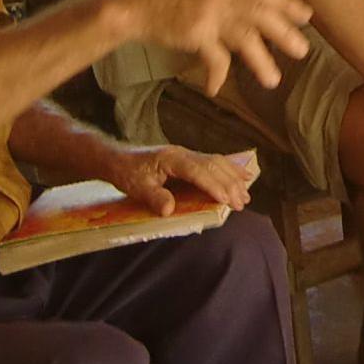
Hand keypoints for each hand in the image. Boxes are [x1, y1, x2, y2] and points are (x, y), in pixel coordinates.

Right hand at [103, 0, 311, 94]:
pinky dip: (217, 75)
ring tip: (273, 81)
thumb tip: (255, 17)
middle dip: (284, 32)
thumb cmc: (171, 2)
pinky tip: (215, 89)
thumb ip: (229, 1)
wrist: (136, 6)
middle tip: (303, 51)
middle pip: (261, 13)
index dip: (287, 3)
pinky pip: (214, 58)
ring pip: (245, 37)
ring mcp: (209, 13)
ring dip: (261, 61)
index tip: (307, 15)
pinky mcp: (195, 32)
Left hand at [105, 145, 258, 214]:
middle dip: (230, 184)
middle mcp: (183, 153)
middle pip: (213, 165)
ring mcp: (187, 154)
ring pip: (217, 162)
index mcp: (171, 158)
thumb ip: (153, 196)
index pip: (197, 170)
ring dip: (233, 178)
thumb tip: (169, 209)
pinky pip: (215, 162)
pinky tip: (243, 177)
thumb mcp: (135, 187)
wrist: (117, 159)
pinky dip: (230, 170)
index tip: (226, 199)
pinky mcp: (189, 159)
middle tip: (241, 204)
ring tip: (246, 196)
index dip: (213, 185)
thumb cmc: (126, 172)